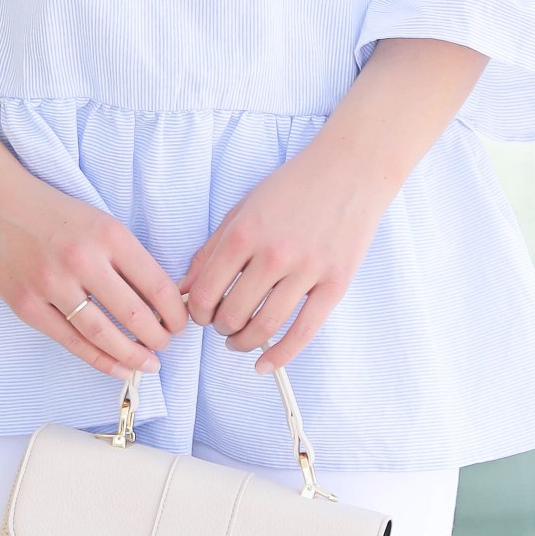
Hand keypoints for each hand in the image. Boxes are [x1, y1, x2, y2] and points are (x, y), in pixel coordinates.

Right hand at [0, 46, 185, 377]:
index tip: (182, 322)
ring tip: (150, 363)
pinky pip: (70, 341)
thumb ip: (125, 255)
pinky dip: (98, 359)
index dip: (175, 310)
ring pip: (103, 333)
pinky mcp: (27, 304)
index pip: (155, 283)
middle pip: (134, 313)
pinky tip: (117, 367)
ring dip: (132, 354)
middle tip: (168, 345)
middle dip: (159, 337)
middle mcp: (82, 260)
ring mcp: (52, 284)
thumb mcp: (97, 219)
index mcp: (108, 235)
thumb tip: (161, 296)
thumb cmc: (48, 210)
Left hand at [182, 126, 396, 375]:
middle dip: (220, 327)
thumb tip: (184, 289)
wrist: (351, 169)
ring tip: (239, 340)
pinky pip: (304, 332)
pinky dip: (280, 357)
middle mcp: (273, 255)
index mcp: (244, 234)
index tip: (200, 313)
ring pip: (264, 327)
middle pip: (232, 314)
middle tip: (222, 324)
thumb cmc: (293, 187)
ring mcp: (307, 271)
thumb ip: (211, 250)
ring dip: (243, 342)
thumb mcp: (243, 209)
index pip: (205, 292)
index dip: (196, 312)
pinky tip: (264, 366)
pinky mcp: (335, 283)